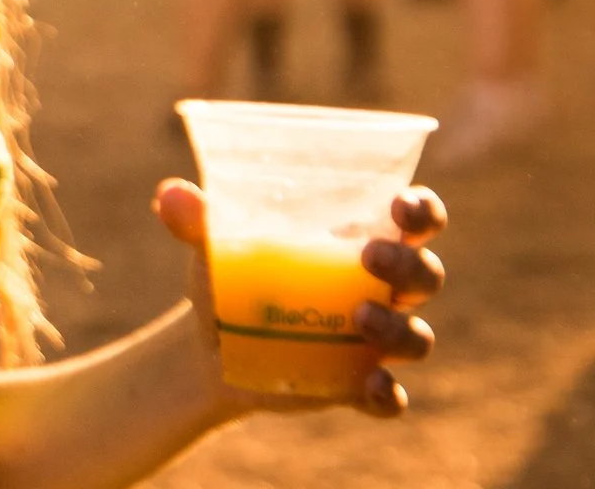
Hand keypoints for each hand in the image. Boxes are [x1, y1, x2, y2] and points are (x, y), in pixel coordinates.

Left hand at [154, 179, 446, 418]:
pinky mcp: (357, 385)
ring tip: (358, 316)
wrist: (210, 345)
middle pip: (425, 275)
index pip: (414, 219)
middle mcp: (381, 288)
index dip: (422, 211)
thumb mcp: (214, 245)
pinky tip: (369, 386)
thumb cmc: (228, 275)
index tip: (405, 207)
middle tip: (370, 257)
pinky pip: (390, 397)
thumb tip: (169, 196)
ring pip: (416, 337)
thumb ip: (198, 219)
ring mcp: (375, 340)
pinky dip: (386, 395)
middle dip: (408, 266)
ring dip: (397, 328)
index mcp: (359, 238)